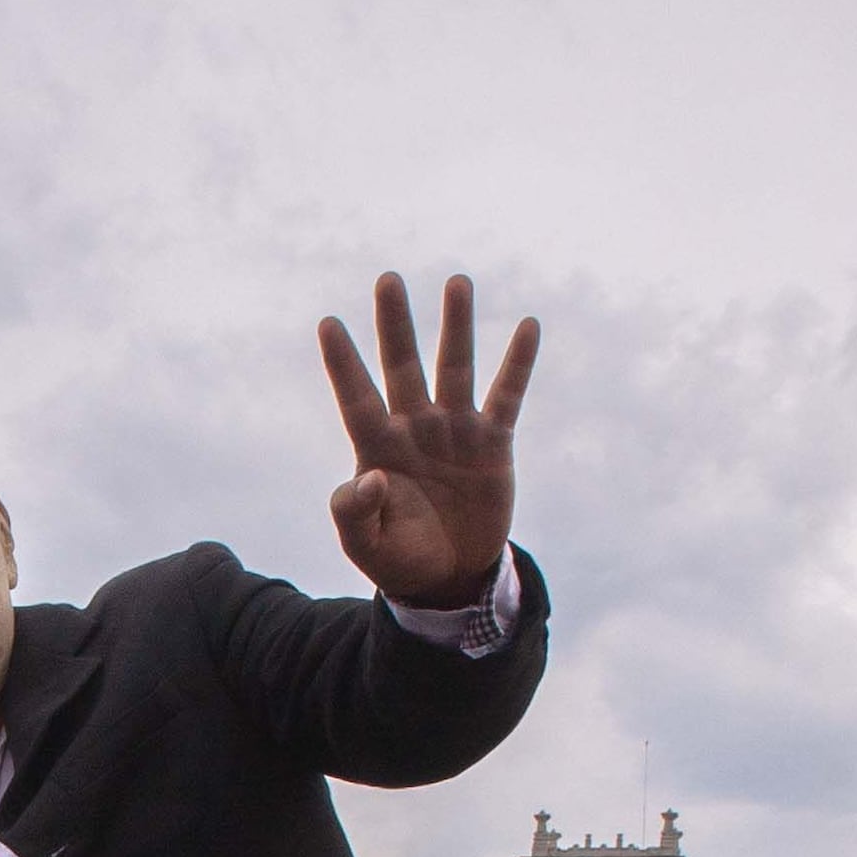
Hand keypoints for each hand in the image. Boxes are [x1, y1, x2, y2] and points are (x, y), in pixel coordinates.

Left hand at [318, 272, 534, 605]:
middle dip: (396, 325)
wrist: (450, 576)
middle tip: (388, 279)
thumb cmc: (399, 558)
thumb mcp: (366, 546)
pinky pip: (506, 395)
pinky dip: (517, 363)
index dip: (343, 364)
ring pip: (454, 368)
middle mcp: (414, 428)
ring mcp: (454, 430)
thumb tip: (372, 478)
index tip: (328, 323)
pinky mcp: (492, 442)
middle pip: (403, 367)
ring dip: (456, 327)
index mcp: (377, 449)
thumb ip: (355, 514)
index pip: (356, 398)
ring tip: (457, 282)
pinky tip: (528, 326)